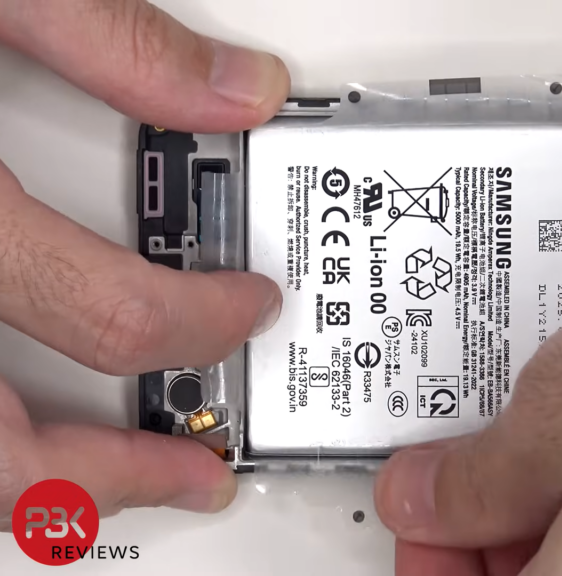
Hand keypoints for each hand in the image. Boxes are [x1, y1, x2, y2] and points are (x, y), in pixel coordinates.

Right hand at [0, 0, 288, 526]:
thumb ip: (105, 40)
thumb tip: (232, 90)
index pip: (104, 316)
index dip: (201, 326)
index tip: (241, 309)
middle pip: (0, 459)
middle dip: (112, 476)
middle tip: (190, 472)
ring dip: (26, 488)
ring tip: (101, 479)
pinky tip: (7, 421)